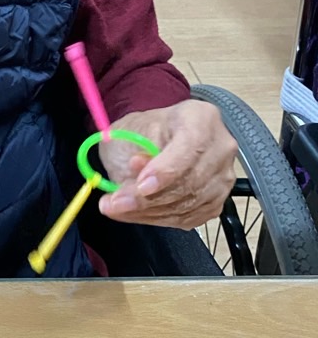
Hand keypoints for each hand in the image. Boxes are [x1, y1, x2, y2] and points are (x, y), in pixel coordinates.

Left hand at [97, 99, 237, 228]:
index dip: (166, 171)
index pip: (191, 148)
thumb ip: (136, 147)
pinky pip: (188, 218)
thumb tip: (138, 168)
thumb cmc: (145, 129)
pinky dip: (157, 219)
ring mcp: (222, 178)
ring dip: (148, 212)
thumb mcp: (133, 128)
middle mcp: (221, 149)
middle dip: (148, 198)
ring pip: (188, 205)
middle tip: (114, 203)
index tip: (141, 186)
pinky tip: (134, 213)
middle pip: (190, 182)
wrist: (158, 140)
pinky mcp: (216, 202)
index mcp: (202, 118)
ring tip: (116, 208)